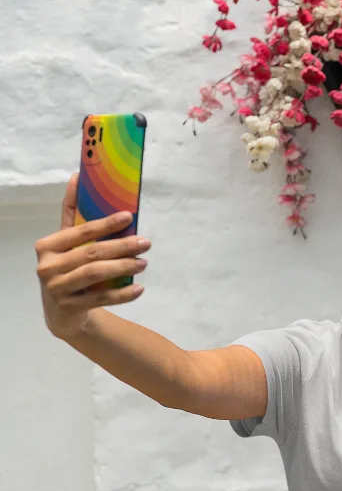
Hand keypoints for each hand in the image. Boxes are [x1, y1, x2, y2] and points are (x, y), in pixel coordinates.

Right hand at [35, 174, 149, 340]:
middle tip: (146, 242)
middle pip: (91, 253)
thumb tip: (77, 177)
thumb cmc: (66, 270)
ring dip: (123, 267)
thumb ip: (71, 214)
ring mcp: (57, 289)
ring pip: (95, 274)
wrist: (61, 313)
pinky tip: (139, 288)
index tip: (129, 216)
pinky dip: (122, 294)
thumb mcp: (65, 244)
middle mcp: (47, 267)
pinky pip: (101, 299)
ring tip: (143, 263)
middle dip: (121, 246)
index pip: (80, 231)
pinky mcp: (69, 308)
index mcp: (47, 246)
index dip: (105, 223)